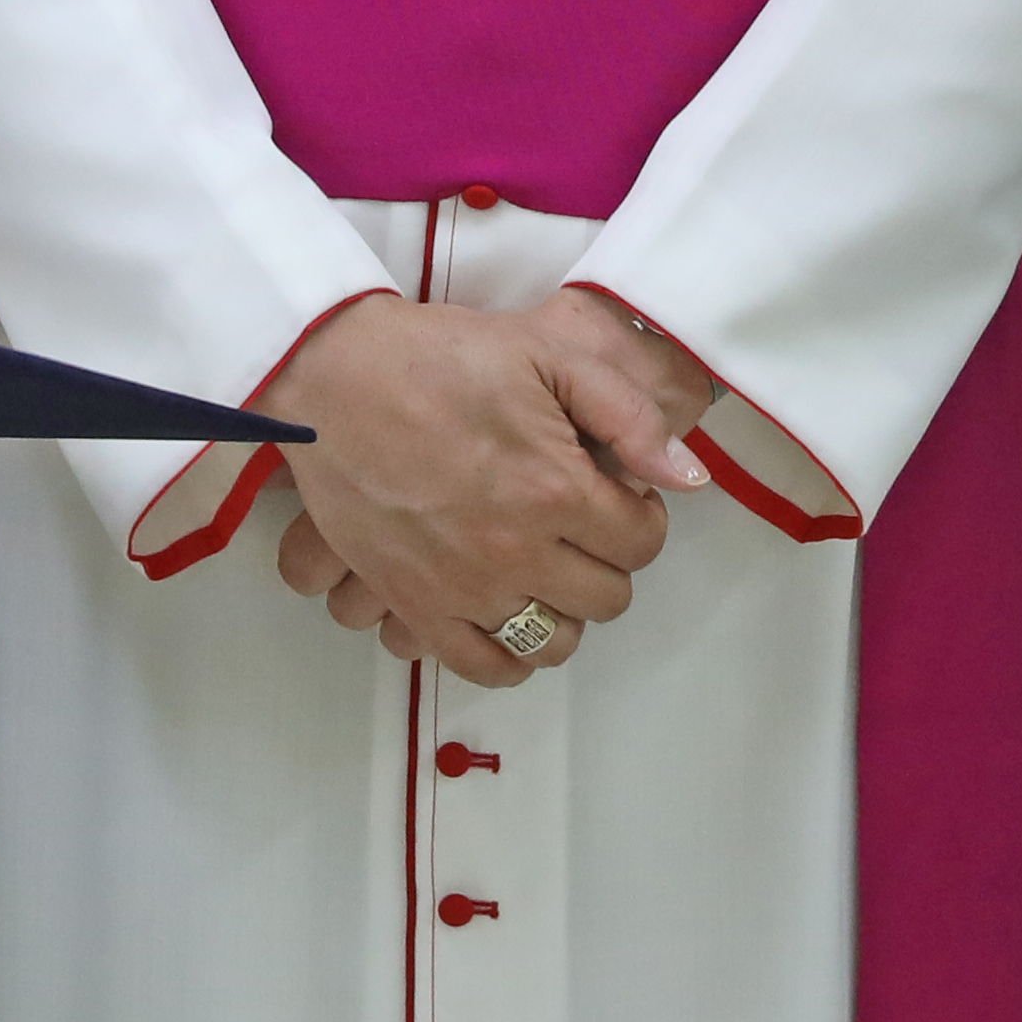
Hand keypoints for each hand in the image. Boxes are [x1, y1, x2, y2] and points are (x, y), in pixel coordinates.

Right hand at [263, 291, 676, 687]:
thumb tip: (688, 479)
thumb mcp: (548, 356)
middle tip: (581, 526)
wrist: (334, 379)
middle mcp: (515, 552)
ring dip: (564, 611)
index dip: (642, 517)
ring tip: (547, 569)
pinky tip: (510, 617)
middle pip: (605, 599)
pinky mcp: (414, 604)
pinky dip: (509, 656)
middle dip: (608, 561)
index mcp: (555, 489)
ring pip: (552, 642)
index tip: (617, 495)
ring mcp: (463, 588)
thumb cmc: (441, 357)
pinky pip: (483, 665)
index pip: (642, 543)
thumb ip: (629, 416)